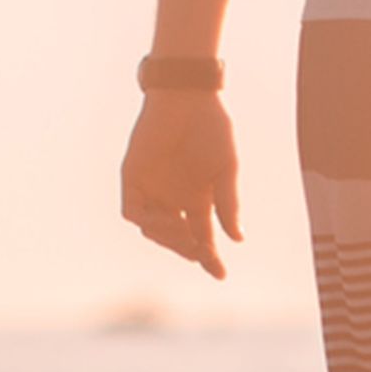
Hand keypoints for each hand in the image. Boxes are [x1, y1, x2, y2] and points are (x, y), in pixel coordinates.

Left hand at [121, 90, 241, 277]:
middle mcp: (173, 197)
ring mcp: (152, 189)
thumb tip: (237, 238)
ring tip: (188, 235)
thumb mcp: (225, 170)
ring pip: (154, 230)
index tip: (221, 275)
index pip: (202, 236)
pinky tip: (168, 220)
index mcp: (197, 197)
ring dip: (170, 239)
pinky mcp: (133, 177)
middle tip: (202, 251)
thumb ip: (228, 204)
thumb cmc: (211, 128)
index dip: (210, 258)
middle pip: (178, 239)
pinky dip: (149, 223)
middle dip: (189, 251)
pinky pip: (134, 212)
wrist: (187, 96)